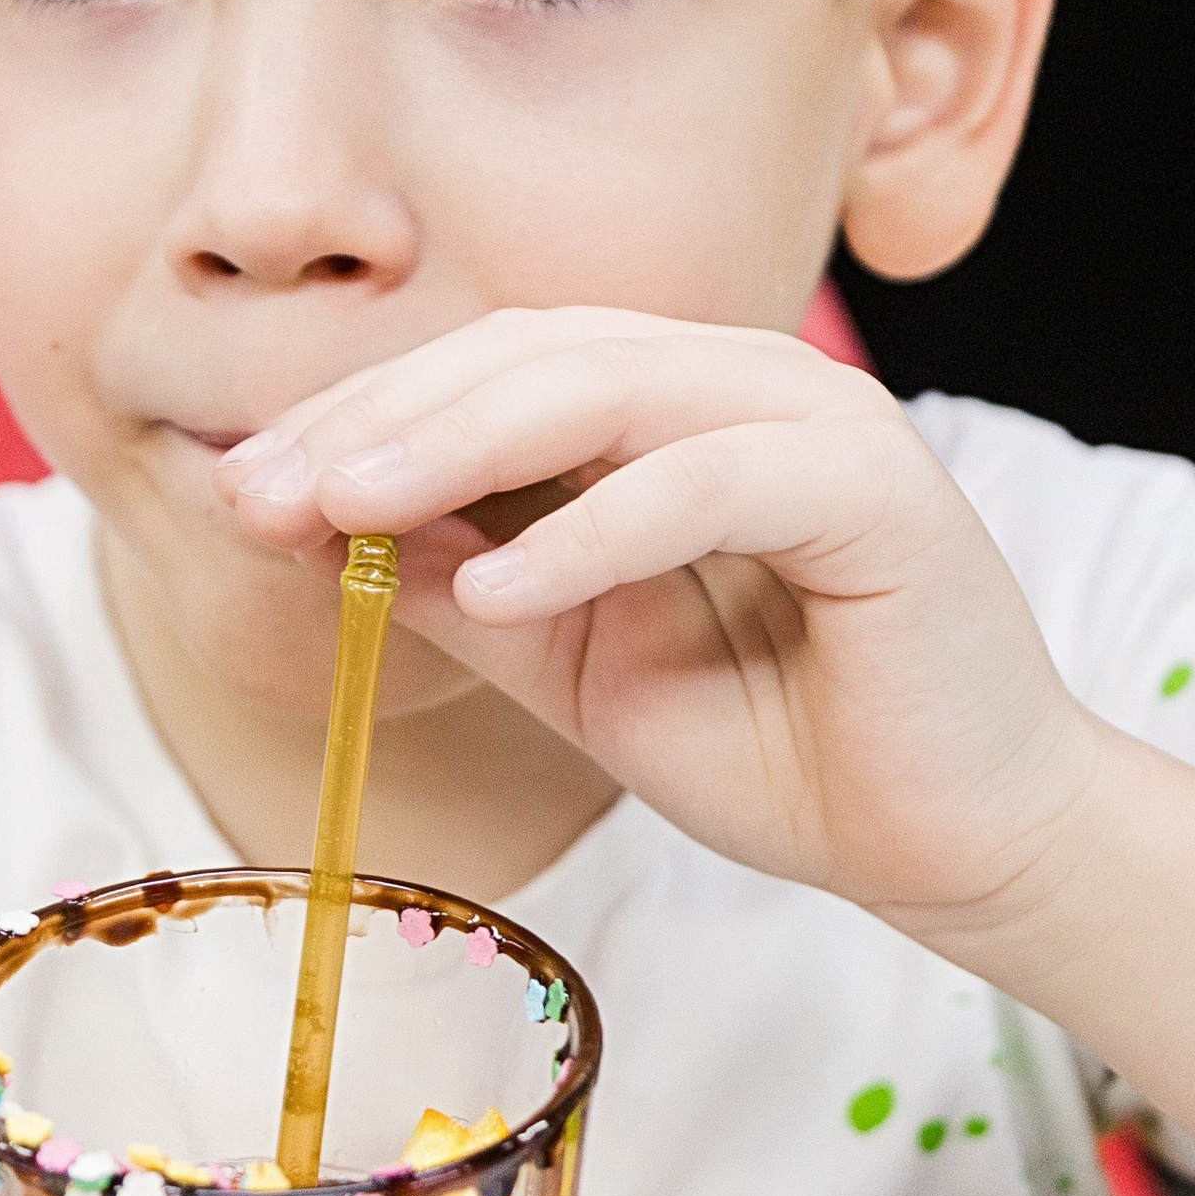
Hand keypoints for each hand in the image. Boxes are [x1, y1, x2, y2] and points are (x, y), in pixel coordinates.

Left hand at [218, 305, 1100, 948]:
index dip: (362, 416)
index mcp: (671, 408)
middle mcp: (742, 384)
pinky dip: (596, 529)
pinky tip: (507, 588)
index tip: (244, 489)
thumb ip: (474, 588)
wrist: (950, 841)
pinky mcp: (877, 492)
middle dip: (382, 417)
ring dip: (461, 441)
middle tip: (263, 488)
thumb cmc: (781, 747)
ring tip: (346, 507)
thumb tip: (325, 534)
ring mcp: (816, 422)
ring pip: (611, 385)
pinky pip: (708, 482)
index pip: (492, 368)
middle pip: (532, 354)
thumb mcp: (578, 666)